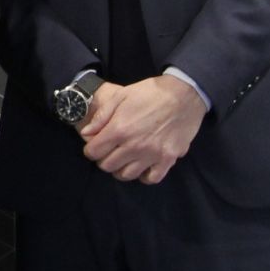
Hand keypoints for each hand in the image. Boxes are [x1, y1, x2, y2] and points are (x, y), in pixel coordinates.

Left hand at [79, 75, 206, 184]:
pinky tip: (143, 166)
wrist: (184, 94)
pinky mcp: (168, 159)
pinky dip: (144, 176)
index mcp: (119, 129)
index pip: (93, 152)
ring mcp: (151, 155)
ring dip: (121, 169)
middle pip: (107, 166)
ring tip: (124, 159)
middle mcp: (133, 146)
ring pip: (126, 175)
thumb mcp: (120, 96)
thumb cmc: (150, 92)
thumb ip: (101, 116)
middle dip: (104, 159)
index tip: (95, 144)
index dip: (90, 149)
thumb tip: (86, 133)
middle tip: (110, 151)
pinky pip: (151, 178)